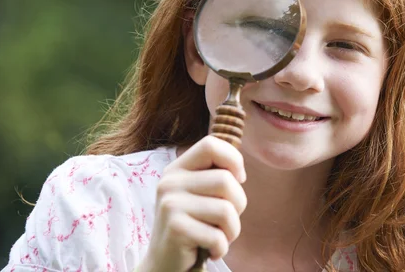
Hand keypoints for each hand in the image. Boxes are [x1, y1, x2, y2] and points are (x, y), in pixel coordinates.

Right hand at [137, 136, 246, 271]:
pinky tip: (212, 250)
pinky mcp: (175, 228)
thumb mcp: (200, 194)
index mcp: (178, 169)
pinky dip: (222, 248)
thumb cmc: (194, 225)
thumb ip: (216, 175)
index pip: (211, 145)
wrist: (164, 263)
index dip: (233, 160)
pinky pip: (217, 236)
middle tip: (227, 221)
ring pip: (226, 209)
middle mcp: (170, 182)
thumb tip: (239, 171)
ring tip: (220, 236)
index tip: (238, 180)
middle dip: (239, 205)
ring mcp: (170, 204)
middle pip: (226, 180)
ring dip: (232, 230)